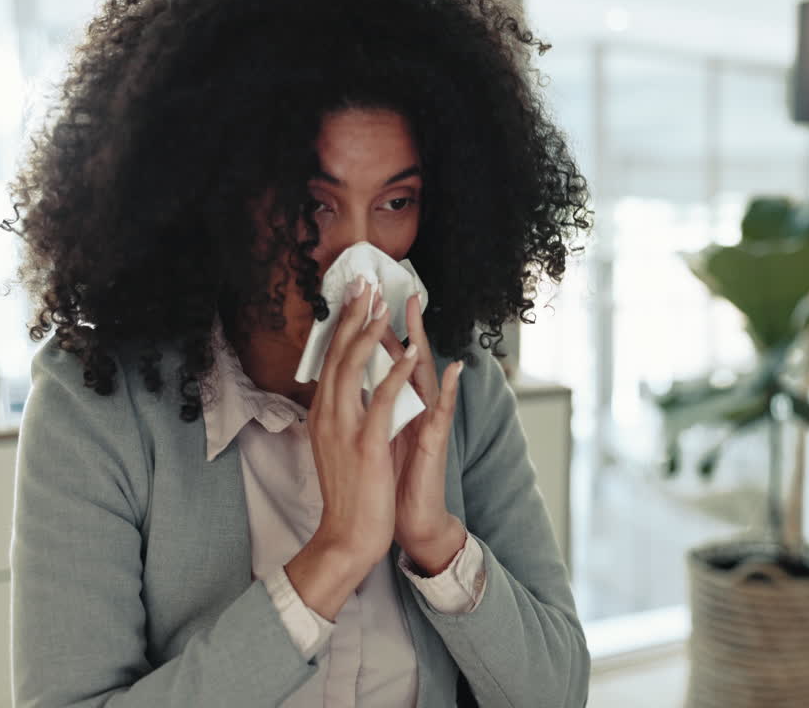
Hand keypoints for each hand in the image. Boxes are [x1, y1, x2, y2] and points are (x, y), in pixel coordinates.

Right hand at [286, 279, 419, 617]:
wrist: (347, 537)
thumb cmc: (350, 495)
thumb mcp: (337, 448)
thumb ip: (339, 417)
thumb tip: (342, 392)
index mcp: (324, 414)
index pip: (330, 358)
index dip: (342, 324)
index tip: (353, 295)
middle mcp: (328, 415)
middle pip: (338, 353)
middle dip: (353, 315)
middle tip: (363, 282)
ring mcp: (345, 428)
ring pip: (354, 368)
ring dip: (370, 331)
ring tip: (382, 302)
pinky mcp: (366, 444)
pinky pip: (382, 400)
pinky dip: (396, 373)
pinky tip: (409, 351)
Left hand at [382, 294, 465, 575]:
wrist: (405, 522)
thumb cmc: (389, 481)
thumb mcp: (373, 438)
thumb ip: (372, 410)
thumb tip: (355, 387)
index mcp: (394, 406)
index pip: (384, 361)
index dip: (375, 331)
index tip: (366, 302)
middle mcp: (413, 408)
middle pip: (406, 356)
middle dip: (401, 322)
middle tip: (396, 287)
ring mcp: (426, 422)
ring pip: (423, 374)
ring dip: (421, 341)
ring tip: (417, 311)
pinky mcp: (434, 442)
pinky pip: (442, 411)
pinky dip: (447, 390)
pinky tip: (452, 369)